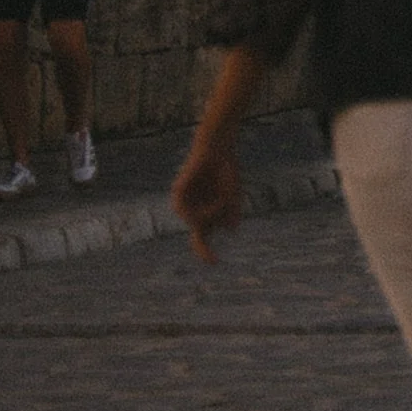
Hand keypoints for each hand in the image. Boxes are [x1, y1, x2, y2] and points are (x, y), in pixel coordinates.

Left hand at [172, 136, 242, 261]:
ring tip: (224, 200)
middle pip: (200, 233)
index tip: (214, 263)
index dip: (206, 251)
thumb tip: (231, 230)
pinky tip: (213, 203)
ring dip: (213, 214)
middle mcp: (191, 209)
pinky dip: (204, 211)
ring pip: (196, 223)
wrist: (217, 147)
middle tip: (213, 261)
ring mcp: (183, 202)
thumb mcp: (233, 194)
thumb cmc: (226, 169)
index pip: (202, 236)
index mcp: (203, 211)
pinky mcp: (177, 193)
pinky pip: (188, 214)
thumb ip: (232, 212)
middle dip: (205, 245)